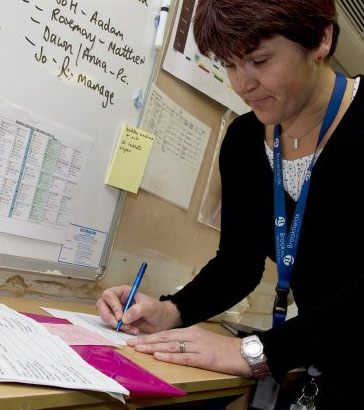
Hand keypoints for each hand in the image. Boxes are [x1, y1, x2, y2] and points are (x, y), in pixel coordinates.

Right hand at [96, 285, 181, 333]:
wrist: (163, 320)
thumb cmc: (157, 309)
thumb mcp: (150, 308)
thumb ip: (138, 310)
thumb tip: (124, 318)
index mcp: (124, 292)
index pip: (109, 295)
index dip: (112, 306)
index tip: (120, 317)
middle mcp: (118, 300)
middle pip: (102, 305)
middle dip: (108, 316)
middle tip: (117, 325)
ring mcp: (117, 311)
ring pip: (106, 317)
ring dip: (115, 325)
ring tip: (129, 328)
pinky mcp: (119, 322)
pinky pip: (112, 326)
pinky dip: (120, 330)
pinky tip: (132, 330)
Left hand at [127, 325, 252, 376]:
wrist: (242, 352)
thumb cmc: (222, 348)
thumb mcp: (204, 340)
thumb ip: (188, 341)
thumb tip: (171, 346)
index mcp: (192, 331)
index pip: (167, 333)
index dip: (151, 336)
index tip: (137, 339)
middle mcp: (192, 336)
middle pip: (165, 338)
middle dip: (146, 340)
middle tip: (130, 343)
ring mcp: (198, 346)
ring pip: (171, 346)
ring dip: (153, 347)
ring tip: (139, 349)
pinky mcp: (203, 357)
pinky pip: (183, 356)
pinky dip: (170, 357)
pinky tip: (159, 356)